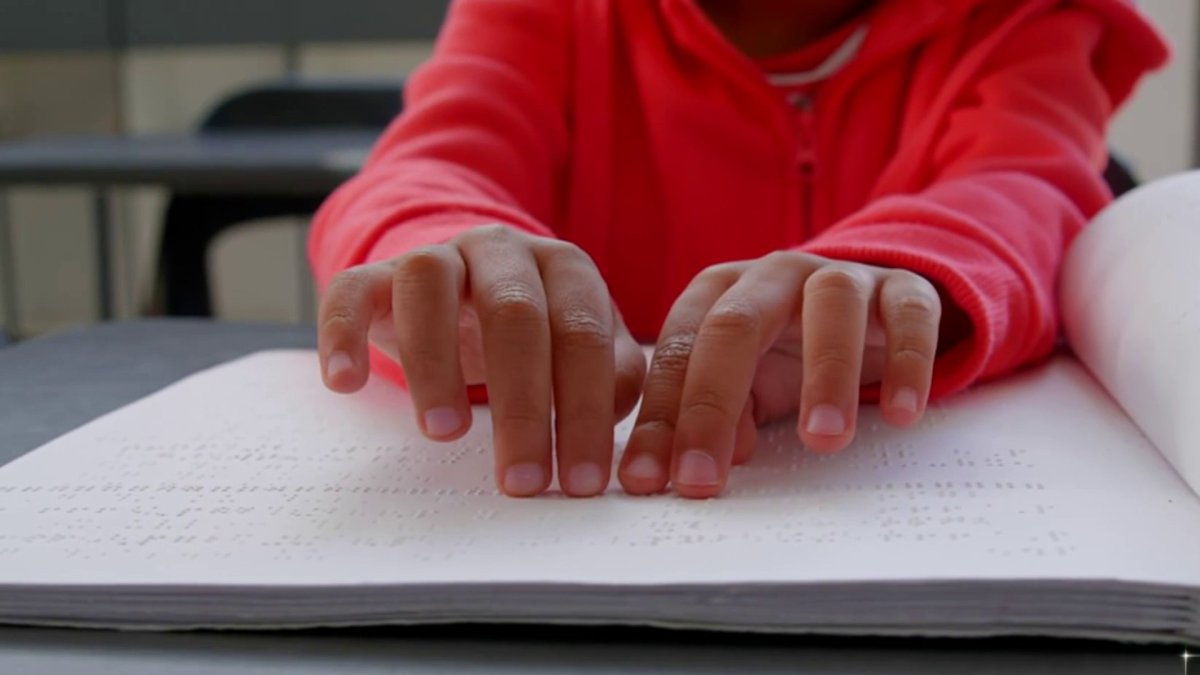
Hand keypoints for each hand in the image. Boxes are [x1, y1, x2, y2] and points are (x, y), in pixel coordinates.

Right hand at [317, 224, 646, 497]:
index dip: (585, 409)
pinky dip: (343, 331)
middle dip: (522, 404)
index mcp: (565, 268)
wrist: (467, 285)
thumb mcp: (579, 351)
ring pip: (430, 288)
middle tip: (521, 480)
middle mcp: (503, 250)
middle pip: (515, 314)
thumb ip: (610, 379)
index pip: (582, 335)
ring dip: (436, 363)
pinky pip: (351, 289)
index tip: (579, 481)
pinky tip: (345, 383)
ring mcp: (437, 255)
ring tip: (445, 434)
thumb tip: (612, 422)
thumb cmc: (536, 334)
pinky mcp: (376, 274)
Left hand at [616, 251, 943, 498]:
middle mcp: (771, 275)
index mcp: (717, 293)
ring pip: (831, 306)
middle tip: (705, 478)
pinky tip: (901, 413)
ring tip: (822, 440)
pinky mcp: (903, 289)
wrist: (870, 307)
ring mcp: (840, 276)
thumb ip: (720, 414)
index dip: (661, 418)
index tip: (652, 482)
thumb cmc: (788, 351)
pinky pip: (910, 314)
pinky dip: (908, 361)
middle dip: (713, 405)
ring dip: (827, 374)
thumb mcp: (745, 383)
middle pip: (735, 325)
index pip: (678, 350)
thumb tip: (714, 459)